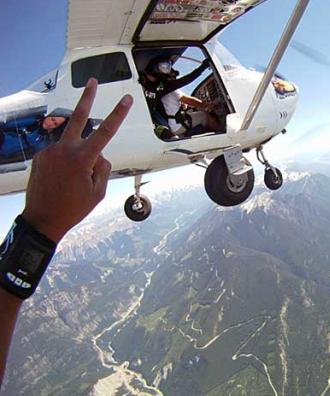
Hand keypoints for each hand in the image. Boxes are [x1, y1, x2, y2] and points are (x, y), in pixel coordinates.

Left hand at [22, 78, 132, 242]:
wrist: (42, 219)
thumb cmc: (73, 208)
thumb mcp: (98, 191)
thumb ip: (102, 167)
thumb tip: (98, 154)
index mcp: (82, 159)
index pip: (106, 132)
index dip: (118, 114)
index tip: (126, 99)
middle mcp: (64, 150)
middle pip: (78, 117)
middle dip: (87, 98)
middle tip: (91, 81)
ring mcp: (50, 152)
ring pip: (72, 146)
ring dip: (78, 156)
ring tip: (74, 179)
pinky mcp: (40, 156)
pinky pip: (60, 154)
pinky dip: (66, 164)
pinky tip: (62, 180)